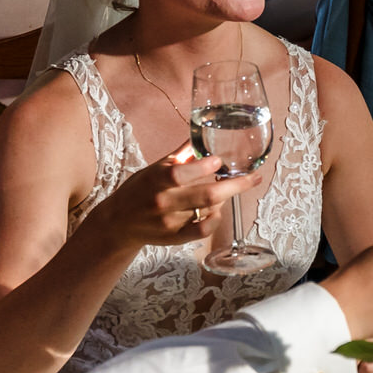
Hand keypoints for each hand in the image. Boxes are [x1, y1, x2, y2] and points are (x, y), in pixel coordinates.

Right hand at [92, 149, 255, 248]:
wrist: (119, 222)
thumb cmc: (139, 190)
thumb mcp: (155, 168)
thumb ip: (181, 155)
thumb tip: (201, 133)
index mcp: (156, 180)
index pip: (181, 174)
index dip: (203, 167)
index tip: (219, 160)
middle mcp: (163, 202)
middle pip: (205, 196)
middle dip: (235, 186)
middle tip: (254, 178)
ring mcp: (170, 223)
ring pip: (208, 211)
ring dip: (224, 199)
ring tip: (228, 189)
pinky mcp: (175, 238)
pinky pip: (202, 231)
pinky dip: (214, 220)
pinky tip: (216, 211)